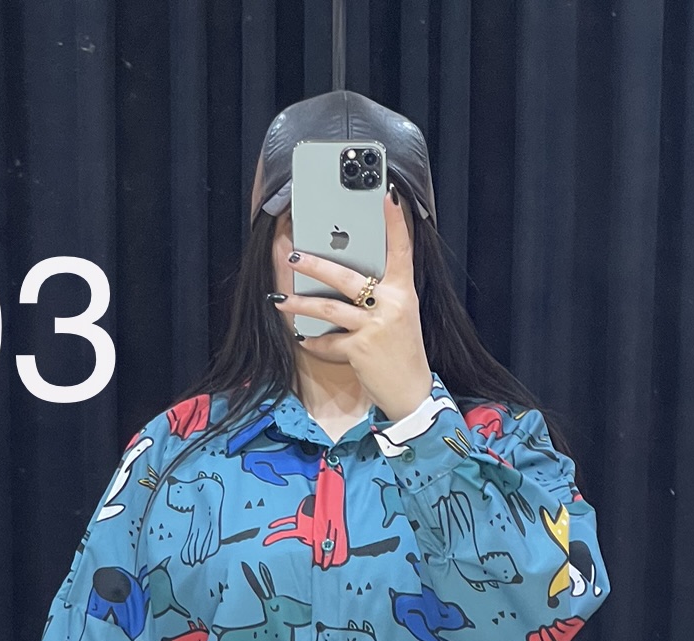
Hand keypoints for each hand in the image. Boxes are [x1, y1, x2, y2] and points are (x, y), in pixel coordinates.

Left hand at [275, 188, 432, 422]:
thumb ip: (381, 295)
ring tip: (282, 300)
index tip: (387, 196)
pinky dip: (315, 343)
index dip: (395, 222)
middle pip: (346, 277)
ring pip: (329, 308)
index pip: (401, 249)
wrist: (411, 391)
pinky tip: (305, 340)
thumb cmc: (402, 351)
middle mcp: (390, 304)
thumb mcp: (400, 316)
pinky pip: (329, 342)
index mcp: (403, 291)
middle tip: (293, 256)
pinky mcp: (361, 349)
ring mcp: (374, 326)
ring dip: (301, 304)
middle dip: (315, 265)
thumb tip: (348, 281)